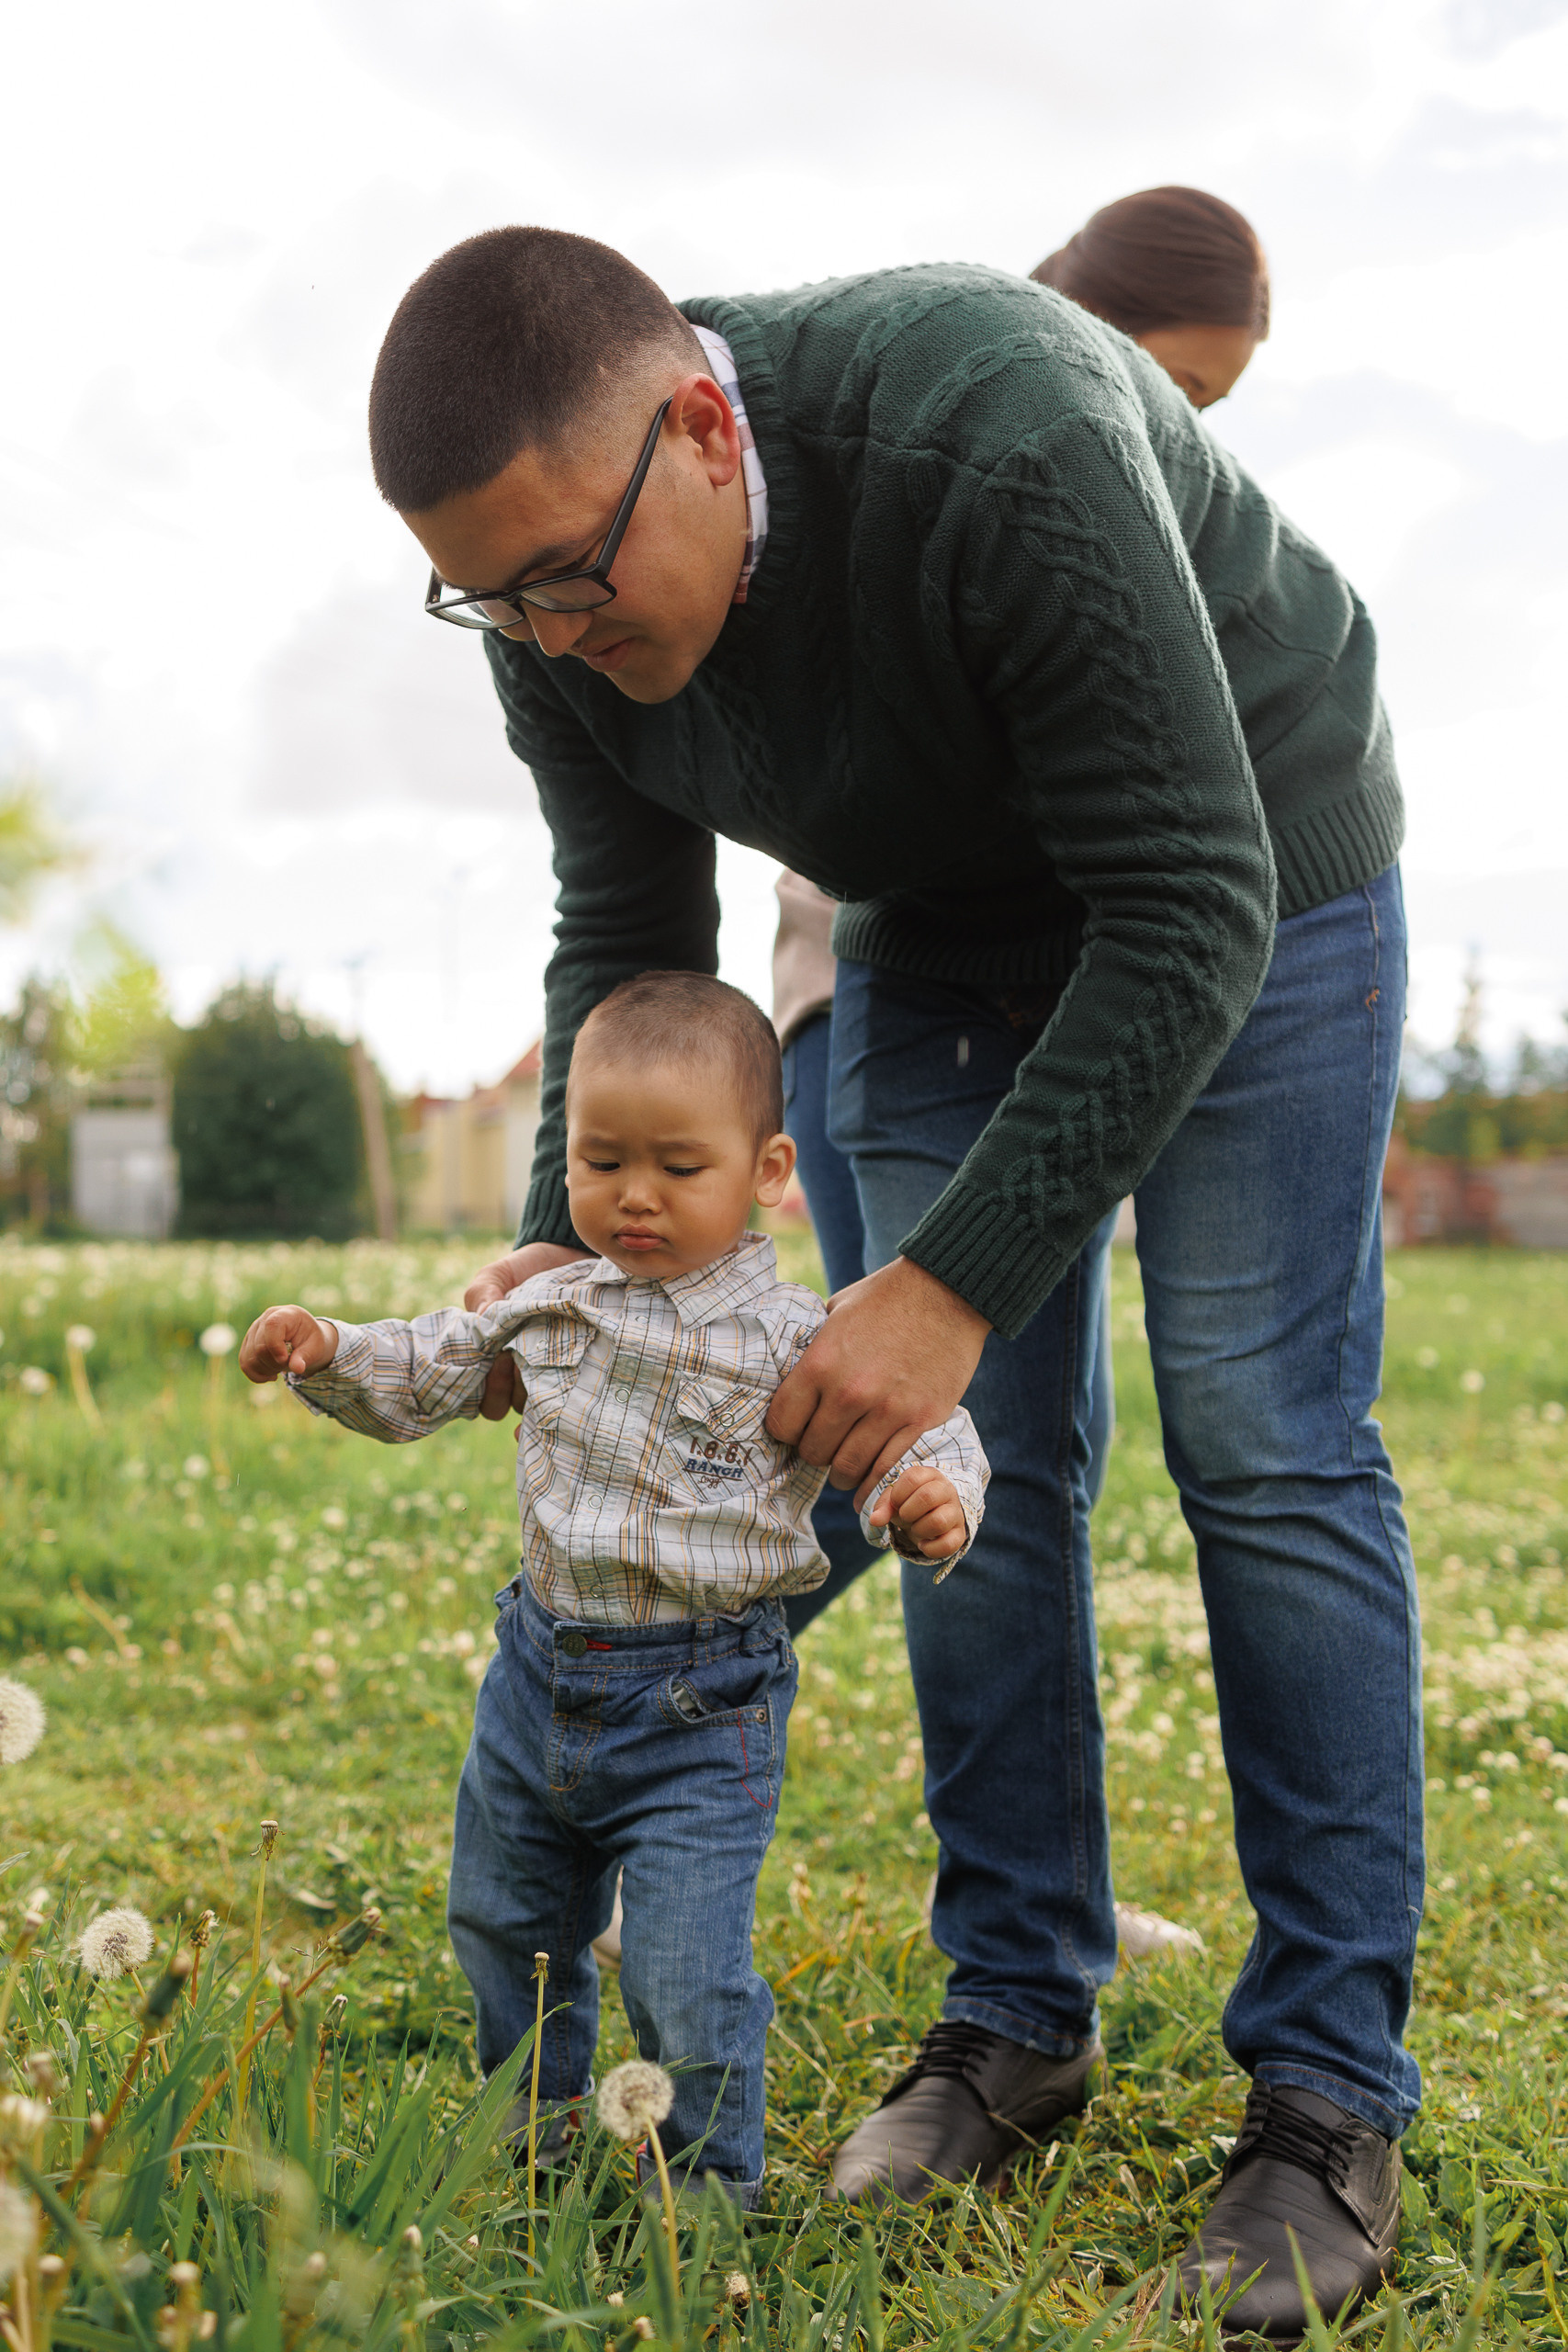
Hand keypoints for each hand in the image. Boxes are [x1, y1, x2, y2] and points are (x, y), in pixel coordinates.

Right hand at [240, 1304, 337, 1382]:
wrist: (304, 1338)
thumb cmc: (312, 1340)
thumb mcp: (315, 1347)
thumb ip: (305, 1356)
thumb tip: (297, 1369)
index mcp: (286, 1314)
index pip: (272, 1326)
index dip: (276, 1346)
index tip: (286, 1359)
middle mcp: (265, 1319)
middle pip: (260, 1347)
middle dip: (276, 1363)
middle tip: (290, 1364)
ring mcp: (253, 1330)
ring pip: (250, 1358)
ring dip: (267, 1370)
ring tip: (282, 1368)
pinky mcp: (248, 1343)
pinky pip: (244, 1363)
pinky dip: (257, 1374)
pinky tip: (271, 1376)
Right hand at [465, 1243, 589, 1419]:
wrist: (567, 1258)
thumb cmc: (525, 1272)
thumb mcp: (497, 1276)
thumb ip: (481, 1293)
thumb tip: (481, 1317)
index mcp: (493, 1363)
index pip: (483, 1400)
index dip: (488, 1388)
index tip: (497, 1357)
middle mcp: (520, 1377)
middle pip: (507, 1407)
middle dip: (508, 1389)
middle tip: (516, 1357)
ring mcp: (550, 1376)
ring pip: (538, 1404)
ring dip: (539, 1386)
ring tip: (549, 1354)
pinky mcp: (580, 1369)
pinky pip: (573, 1396)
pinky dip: (569, 1393)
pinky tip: (573, 1374)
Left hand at [766, 1256, 988, 1507]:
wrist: (947, 1292)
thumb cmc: (886, 1298)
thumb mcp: (834, 1311)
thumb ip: (812, 1345)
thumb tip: (789, 1367)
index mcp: (820, 1363)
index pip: (782, 1424)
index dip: (784, 1431)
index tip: (794, 1429)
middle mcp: (849, 1393)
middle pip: (813, 1451)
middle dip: (813, 1451)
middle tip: (822, 1445)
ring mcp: (887, 1411)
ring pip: (848, 1467)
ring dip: (841, 1472)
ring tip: (844, 1466)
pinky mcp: (919, 1420)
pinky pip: (886, 1468)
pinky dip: (873, 1482)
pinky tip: (867, 1484)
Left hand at [869, 1463, 968, 1561]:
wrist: (930, 1516)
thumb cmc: (910, 1503)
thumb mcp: (895, 1500)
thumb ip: (884, 1506)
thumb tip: (875, 1520)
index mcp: (929, 1475)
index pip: (913, 1477)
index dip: (898, 1494)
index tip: (896, 1503)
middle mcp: (946, 1490)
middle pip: (927, 1497)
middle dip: (908, 1512)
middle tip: (905, 1516)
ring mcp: (956, 1511)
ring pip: (938, 1521)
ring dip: (919, 1530)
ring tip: (915, 1529)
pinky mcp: (960, 1533)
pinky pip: (948, 1544)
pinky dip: (930, 1549)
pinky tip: (923, 1544)